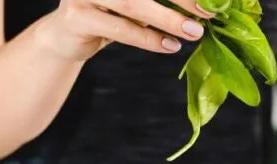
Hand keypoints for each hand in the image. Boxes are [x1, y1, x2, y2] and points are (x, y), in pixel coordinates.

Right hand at [36, 0, 213, 61]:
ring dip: (167, 19)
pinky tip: (170, 46)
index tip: (210, 1)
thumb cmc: (111, 14)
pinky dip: (148, 38)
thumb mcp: (138, 3)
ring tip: (194, 32)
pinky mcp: (76, 17)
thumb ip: (163, 0)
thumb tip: (205, 7)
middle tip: (207, 14)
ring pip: (132, 4)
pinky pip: (121, 29)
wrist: (66, 36)